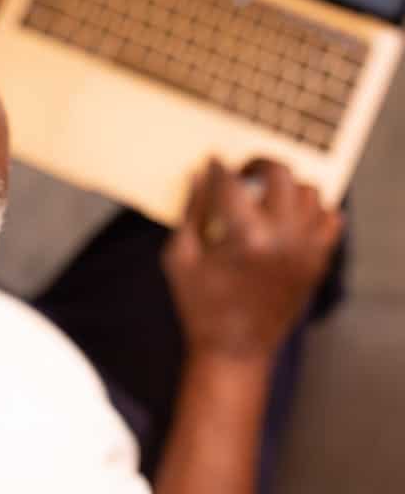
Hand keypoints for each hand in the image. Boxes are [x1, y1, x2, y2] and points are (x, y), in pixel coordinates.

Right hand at [163, 159, 343, 362]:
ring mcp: (305, 251)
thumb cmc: (201, 305)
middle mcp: (282, 239)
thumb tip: (199, 175)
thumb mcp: (180, 257)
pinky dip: (314, 210)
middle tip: (243, 171)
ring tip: (266, 193)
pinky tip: (291, 215)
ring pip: (309, 192)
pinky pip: (330, 220)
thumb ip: (191, 210)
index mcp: (245, 237)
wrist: (235, 350)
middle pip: (279, 174)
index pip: (231, 182)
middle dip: (257, 164)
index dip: (218, 166)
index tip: (212, 160)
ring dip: (286, 185)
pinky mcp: (316, 263)